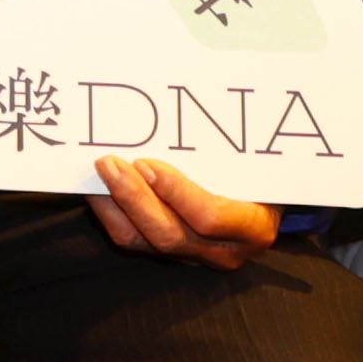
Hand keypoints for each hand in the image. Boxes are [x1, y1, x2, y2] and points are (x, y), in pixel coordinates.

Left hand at [88, 155, 284, 268]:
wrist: (265, 203)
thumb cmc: (262, 173)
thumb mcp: (258, 162)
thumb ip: (233, 146)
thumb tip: (192, 104)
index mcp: (253, 229)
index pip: (210, 218)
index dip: (176, 192)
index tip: (146, 163)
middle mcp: (223, 251)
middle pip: (169, 234)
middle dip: (133, 198)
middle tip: (109, 163)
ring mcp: (193, 256)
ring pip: (143, 241)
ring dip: (114, 206)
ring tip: (98, 172)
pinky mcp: (169, 254)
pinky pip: (132, 239)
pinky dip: (110, 213)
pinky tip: (97, 188)